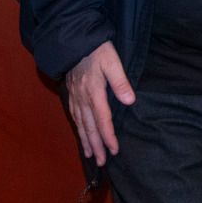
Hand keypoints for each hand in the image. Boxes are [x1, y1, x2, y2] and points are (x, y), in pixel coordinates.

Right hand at [66, 41, 134, 165]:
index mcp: (94, 92)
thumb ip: (120, 81)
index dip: (108, 136)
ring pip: (80, 124)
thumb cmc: (96, 50)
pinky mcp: (71, 93)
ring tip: (91, 155)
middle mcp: (82, 98)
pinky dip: (78, 128)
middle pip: (90, 127)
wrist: (73, 40)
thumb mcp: (112, 61)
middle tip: (102, 162)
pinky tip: (81, 134)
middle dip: (97, 145)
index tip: (114, 150)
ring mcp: (75, 97)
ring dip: (86, 140)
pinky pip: (74, 116)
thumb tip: (130, 101)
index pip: (102, 120)